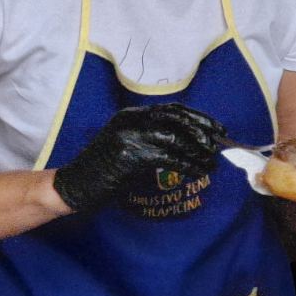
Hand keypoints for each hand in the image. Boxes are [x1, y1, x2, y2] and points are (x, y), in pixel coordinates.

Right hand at [52, 103, 225, 212]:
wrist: (75, 186)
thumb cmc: (105, 170)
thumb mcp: (128, 145)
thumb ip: (154, 138)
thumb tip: (193, 142)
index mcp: (131, 115)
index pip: (173, 109)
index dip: (198, 118)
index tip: (216, 128)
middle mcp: (131, 120)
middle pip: (177, 118)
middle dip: (203, 131)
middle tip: (220, 143)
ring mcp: (130, 136)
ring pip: (176, 138)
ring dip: (199, 151)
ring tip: (212, 162)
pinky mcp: (132, 155)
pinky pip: (170, 158)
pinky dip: (189, 165)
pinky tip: (200, 172)